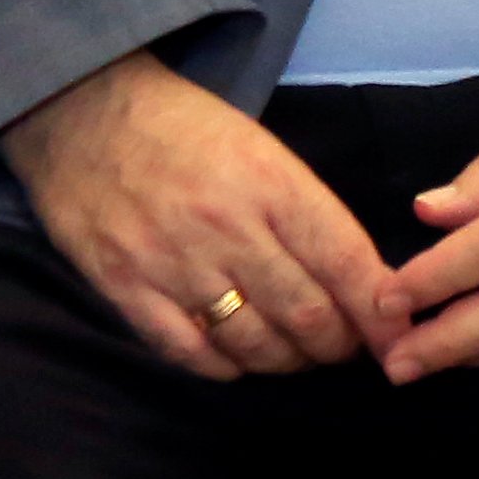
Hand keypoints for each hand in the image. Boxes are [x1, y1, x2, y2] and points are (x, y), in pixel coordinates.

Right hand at [0, 50, 405, 381]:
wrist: (82, 110)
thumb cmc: (184, 127)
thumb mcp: (261, 148)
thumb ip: (305, 210)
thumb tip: (356, 276)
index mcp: (271, 182)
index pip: (344, 261)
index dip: (379, 310)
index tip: (396, 337)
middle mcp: (227, 227)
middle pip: (305, 312)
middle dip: (338, 343)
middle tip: (345, 347)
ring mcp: (173, 263)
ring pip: (254, 342)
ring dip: (287, 360)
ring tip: (296, 353)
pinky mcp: (125, 289)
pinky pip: (190, 353)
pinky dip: (225, 367)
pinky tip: (239, 358)